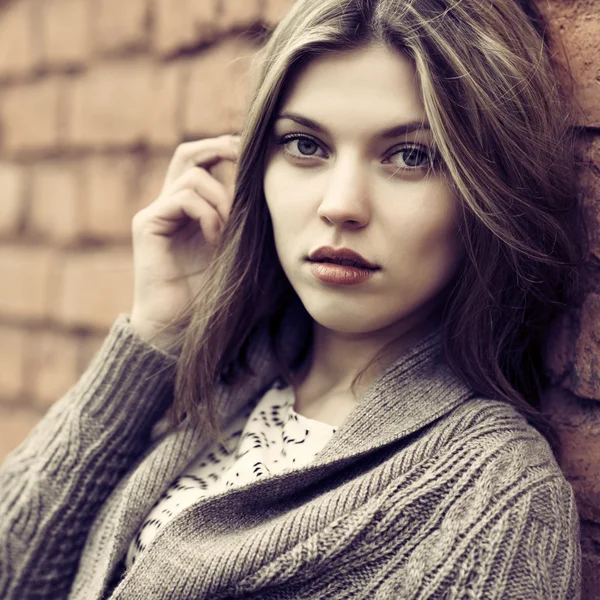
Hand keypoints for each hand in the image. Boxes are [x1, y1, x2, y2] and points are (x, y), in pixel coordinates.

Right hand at [129, 134, 239, 349]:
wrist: (177, 328)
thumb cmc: (209, 295)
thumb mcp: (233, 250)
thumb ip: (240, 222)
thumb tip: (266, 191)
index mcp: (191, 210)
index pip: (204, 163)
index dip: (227, 151)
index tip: (255, 158)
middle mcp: (170, 205)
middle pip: (189, 154)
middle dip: (219, 147)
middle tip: (244, 158)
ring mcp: (157, 213)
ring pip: (192, 176)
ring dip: (221, 199)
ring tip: (228, 231)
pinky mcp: (147, 225)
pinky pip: (182, 198)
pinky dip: (206, 214)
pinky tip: (215, 240)